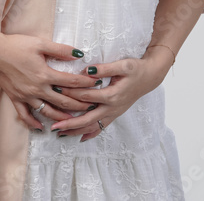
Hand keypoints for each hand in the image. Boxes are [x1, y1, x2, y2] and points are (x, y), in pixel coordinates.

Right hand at [0, 32, 98, 129]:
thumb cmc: (16, 45)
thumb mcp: (40, 43)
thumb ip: (61, 50)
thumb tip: (79, 54)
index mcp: (44, 74)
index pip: (70, 82)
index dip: (86, 84)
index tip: (97, 84)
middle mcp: (37, 89)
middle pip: (63, 101)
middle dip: (79, 105)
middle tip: (92, 106)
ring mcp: (25, 96)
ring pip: (47, 111)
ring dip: (62, 116)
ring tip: (74, 120)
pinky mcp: (15, 99)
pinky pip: (25, 115)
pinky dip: (34, 123)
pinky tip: (42, 128)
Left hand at [48, 50, 173, 140]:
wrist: (149, 77)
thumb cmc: (136, 69)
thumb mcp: (123, 65)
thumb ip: (104, 68)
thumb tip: (87, 70)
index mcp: (112, 95)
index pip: (87, 97)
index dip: (71, 95)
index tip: (56, 92)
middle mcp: (112, 108)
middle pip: (87, 119)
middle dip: (69, 124)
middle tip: (54, 127)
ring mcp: (113, 113)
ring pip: (92, 126)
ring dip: (76, 131)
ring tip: (60, 134)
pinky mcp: (114, 114)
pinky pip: (100, 128)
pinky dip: (89, 133)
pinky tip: (79, 138)